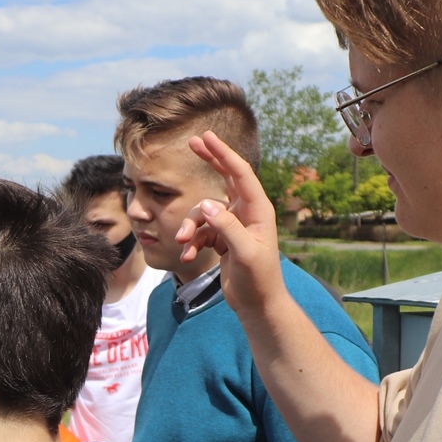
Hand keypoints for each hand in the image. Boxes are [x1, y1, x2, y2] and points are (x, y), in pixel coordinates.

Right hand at [174, 132, 286, 315]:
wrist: (257, 305)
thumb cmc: (258, 280)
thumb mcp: (245, 254)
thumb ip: (227, 228)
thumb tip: (207, 206)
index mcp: (258, 210)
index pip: (240, 174)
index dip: (223, 154)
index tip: (206, 137)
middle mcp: (247, 212)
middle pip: (226, 178)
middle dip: (209, 161)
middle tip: (192, 142)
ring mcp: (234, 224)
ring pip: (204, 212)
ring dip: (190, 226)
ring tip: (183, 243)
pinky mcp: (223, 238)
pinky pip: (201, 230)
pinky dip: (192, 242)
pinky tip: (188, 256)